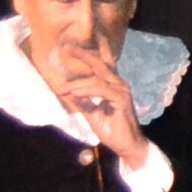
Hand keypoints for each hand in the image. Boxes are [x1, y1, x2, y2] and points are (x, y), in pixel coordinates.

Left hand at [46, 43, 149, 166]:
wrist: (127, 146)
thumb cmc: (112, 130)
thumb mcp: (92, 114)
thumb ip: (82, 102)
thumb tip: (68, 92)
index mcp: (112, 85)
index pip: (102, 65)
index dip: (90, 53)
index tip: (73, 45)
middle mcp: (118, 84)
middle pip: (100, 64)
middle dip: (83, 54)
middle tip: (66, 47)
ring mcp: (121, 91)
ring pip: (96, 79)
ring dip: (78, 84)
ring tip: (63, 89)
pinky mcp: (121, 99)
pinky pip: (101, 90)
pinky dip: (86, 91)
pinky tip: (75, 94)